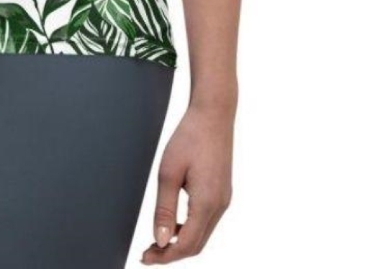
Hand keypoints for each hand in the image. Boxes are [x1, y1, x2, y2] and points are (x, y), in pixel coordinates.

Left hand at [140, 102, 233, 262]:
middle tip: (147, 253)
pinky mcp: (222, 193)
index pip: (187, 244)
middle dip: (171, 253)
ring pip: (202, 234)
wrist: (214, 114)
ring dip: (180, 242)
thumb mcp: (169, 172)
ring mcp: (223, 200)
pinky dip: (189, 229)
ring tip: (156, 241)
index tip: (145, 257)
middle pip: (196, 244)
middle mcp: (220, 206)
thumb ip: (164, 209)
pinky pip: (206, 221)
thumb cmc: (189, 137)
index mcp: (207, 202)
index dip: (165, 256)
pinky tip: (172, 224)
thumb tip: (159, 241)